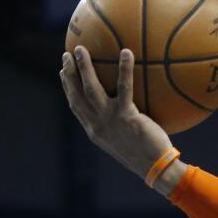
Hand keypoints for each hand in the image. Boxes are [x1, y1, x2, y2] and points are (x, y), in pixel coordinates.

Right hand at [60, 46, 174, 179]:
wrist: (155, 167)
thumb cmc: (147, 155)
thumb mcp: (126, 141)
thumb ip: (121, 124)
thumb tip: (129, 108)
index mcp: (95, 131)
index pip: (76, 106)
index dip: (67, 88)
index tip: (63, 72)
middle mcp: (97, 124)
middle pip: (76, 94)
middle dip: (68, 73)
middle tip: (66, 55)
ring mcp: (109, 120)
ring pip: (90, 88)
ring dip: (83, 67)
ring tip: (81, 49)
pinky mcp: (126, 116)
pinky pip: (124, 87)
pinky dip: (124, 69)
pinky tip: (126, 52)